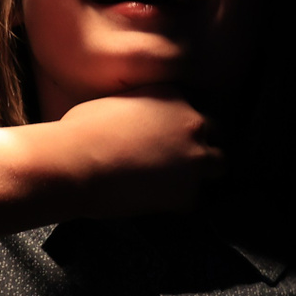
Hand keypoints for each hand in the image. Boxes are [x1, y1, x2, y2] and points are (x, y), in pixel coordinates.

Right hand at [52, 85, 225, 218]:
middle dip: (199, 142)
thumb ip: (137, 108)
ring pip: (219, 164)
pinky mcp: (189, 192)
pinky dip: (180, 200)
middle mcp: (191, 122)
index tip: (169, 133)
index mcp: (172, 95)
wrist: (76, 162)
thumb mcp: (112, 101)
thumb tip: (132, 120)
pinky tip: (156, 199)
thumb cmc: (80, 130)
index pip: (194, 107)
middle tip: (176, 156)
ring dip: (200, 171)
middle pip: (215, 132)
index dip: (182, 122)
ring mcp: (195, 157)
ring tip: (174, 180)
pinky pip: (195, 198)